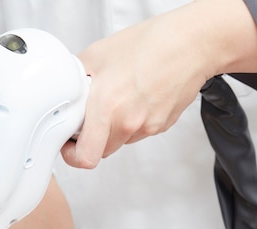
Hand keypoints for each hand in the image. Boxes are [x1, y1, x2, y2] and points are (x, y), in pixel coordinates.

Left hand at [61, 0, 256, 168]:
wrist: (191, 43)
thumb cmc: (149, 44)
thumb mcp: (97, 54)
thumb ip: (75, 79)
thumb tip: (66, 91)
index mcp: (106, 107)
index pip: (86, 157)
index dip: (72, 155)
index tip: (70, 145)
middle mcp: (128, 122)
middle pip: (101, 150)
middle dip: (92, 138)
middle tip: (91, 116)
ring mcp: (147, 127)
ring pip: (120, 142)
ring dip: (113, 129)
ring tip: (118, 99)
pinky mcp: (161, 126)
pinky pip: (138, 132)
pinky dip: (132, 122)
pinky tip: (136, 97)